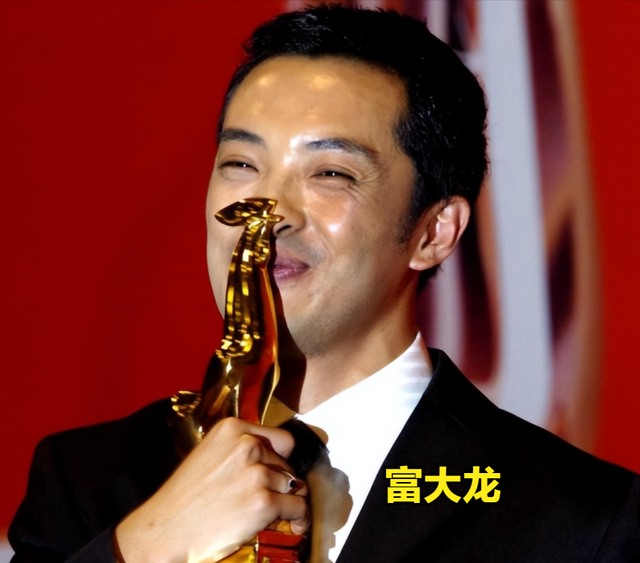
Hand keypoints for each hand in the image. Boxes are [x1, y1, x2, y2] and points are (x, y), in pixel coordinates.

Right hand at [115, 417, 308, 562]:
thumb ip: (238, 449)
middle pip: (287, 463)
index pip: (281, 438)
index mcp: (232, 428)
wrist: (164, 530)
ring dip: (289, 500)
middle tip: (265, 498)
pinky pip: (298, 508)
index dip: (280, 457)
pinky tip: (295, 523)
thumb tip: (269, 461)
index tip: (277, 470)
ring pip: (294, 485)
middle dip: (280, 481)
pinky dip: (300, 518)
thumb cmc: (183, 498)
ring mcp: (257, 473)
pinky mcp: (264, 502)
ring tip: (281, 514)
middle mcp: (247, 445)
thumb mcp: (208, 454)